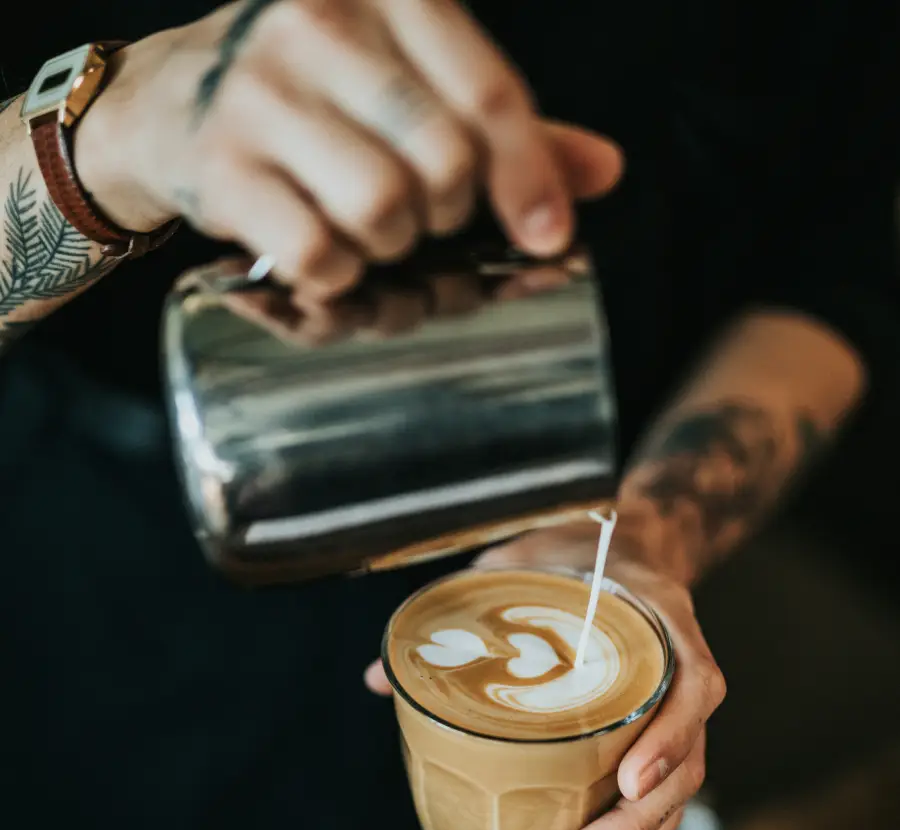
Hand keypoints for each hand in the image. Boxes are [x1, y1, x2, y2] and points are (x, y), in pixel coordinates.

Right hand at [74, 0, 623, 300]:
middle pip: (444, 163)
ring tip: (367, 233)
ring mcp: (264, 92)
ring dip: (391, 249)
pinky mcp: (223, 164)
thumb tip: (602, 171)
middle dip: (447, 215)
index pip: (489, 93)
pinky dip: (336, 278)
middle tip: (421, 218)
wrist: (169, 101)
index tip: (549, 236)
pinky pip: (317, 252)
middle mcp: (323, 23)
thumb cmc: (313, 92)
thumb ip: (498, 123)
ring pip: (383, 210)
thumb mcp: (407, 80)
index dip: (530, 178)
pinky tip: (325, 256)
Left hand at [367, 519, 725, 829]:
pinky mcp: (653, 757)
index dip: (667, 737)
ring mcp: (673, 725)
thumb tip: (376, 678)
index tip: (628, 779)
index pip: (691, 686)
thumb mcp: (522, 569)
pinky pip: (650, 820)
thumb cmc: (572, 562)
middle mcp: (682, 681)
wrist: (623, 553)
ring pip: (666, 808)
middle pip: (679, 772)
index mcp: (662, 627)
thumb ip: (464, 616)